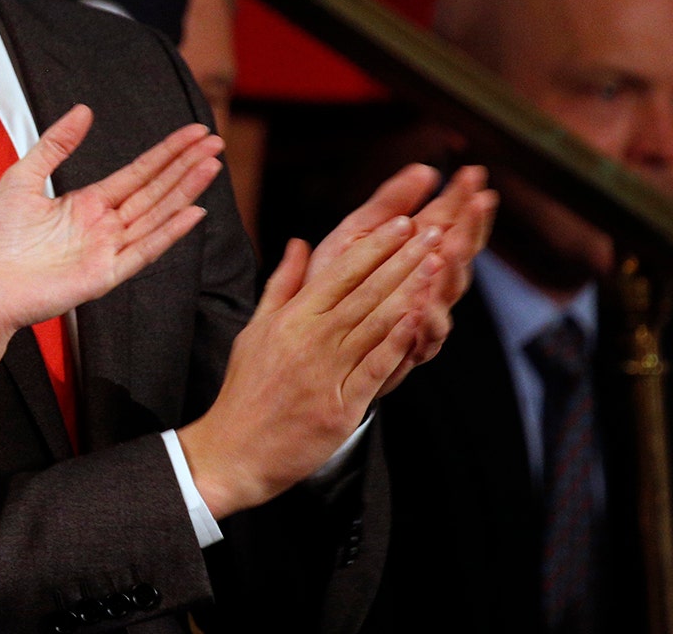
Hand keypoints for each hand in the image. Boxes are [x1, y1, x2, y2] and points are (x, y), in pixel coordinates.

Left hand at [0, 106, 223, 345]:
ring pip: (155, 215)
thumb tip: (83, 111)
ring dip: (184, 191)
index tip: (194, 134)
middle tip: (215, 141)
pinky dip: (168, 233)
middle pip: (154, 191)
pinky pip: (142, 251)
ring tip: (211, 166)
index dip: (166, 153)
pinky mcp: (103, 275)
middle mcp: (102, 227)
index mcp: (85, 204)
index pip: (137, 174)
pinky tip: (192, 213)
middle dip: (185, 166)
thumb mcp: (22, 177)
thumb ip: (55, 145)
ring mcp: (106, 251)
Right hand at [179, 217, 442, 517]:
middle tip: (434, 230)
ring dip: (410, 291)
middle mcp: (310, 340)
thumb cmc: (245, 391)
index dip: (375, 246)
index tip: (402, 222)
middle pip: (365, 292)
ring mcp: (327, 373)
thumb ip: (282, 285)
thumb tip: (300, 243)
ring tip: (438, 263)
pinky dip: (400, 342)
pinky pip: (376, 368)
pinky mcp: (342, 407)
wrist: (234, 451)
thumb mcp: (254, 329)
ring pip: (376, 324)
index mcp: (289, 318)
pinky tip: (421, 318)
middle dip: (403, 259)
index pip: (339, 273)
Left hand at [307, 164, 497, 393]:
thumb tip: (426, 169)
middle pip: (459, 254)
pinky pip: (424, 338)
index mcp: (416, 253)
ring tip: (448, 248)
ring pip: (446, 294)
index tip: (475, 173)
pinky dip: (426, 323)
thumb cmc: (335, 280)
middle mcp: (428, 283)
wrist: (312, 335)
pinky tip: (423, 307)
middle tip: (480, 201)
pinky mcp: (408, 349)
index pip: (449, 220)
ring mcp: (423, 315)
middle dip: (470, 227)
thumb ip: (389, 203)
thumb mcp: (358, 234)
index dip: (463, 198)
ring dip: (451, 271)